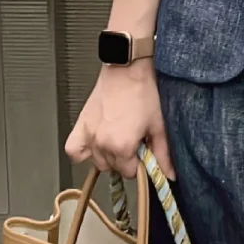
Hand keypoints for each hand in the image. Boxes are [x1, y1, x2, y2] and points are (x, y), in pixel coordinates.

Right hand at [64, 58, 175, 180]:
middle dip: (125, 159)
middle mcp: (102, 143)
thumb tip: (168, 174)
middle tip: (133, 142)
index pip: (129, 172)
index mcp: (122, 146)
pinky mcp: (81, 125)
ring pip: (96, 161)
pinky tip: (96, 144)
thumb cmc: (143, 92)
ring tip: (118, 139)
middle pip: (113, 167)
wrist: (128, 69)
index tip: (142, 152)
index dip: (138, 164)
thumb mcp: (159, 126)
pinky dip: (82, 152)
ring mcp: (89, 135)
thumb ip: (163, 154)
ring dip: (107, 156)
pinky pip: (74, 151)